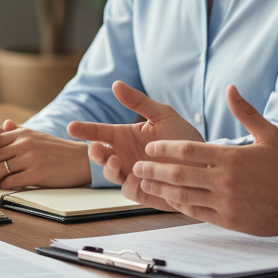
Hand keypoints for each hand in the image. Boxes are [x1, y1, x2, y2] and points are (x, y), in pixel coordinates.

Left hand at [0, 123, 91, 187]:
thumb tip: (4, 124)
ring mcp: (29, 159)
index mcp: (22, 133)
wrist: (80, 160)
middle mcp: (24, 143)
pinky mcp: (36, 174)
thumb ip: (19, 130)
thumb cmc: (57, 149)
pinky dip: (5, 185)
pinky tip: (10, 185)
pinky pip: (9, 182)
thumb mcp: (37, 135)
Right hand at [67, 81, 203, 210]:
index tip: (71, 127)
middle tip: (96, 147)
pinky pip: (130, 192)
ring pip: (112, 175)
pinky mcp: (145, 192)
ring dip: (110, 169)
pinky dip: (129, 186)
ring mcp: (133, 174)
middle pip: (100, 156)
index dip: (84, 130)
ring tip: (118, 161)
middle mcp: (125, 156)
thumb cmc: (183, 137)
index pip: (99, 132)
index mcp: (125, 136)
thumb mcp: (162, 114)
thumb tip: (116, 84)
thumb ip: (139, 102)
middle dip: (93, 153)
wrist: (206, 163)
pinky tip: (136, 179)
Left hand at [132, 85, 277, 235]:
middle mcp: (224, 180)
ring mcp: (225, 202)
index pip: (188, 150)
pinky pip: (196, 212)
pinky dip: (179, 205)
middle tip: (138, 166)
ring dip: (160, 189)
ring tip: (144, 184)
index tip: (150, 147)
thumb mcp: (268, 134)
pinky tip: (168, 200)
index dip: (165, 148)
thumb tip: (230, 88)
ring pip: (183, 195)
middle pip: (179, 173)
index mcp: (231, 157)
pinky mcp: (228, 220)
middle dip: (154, 170)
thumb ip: (245, 112)